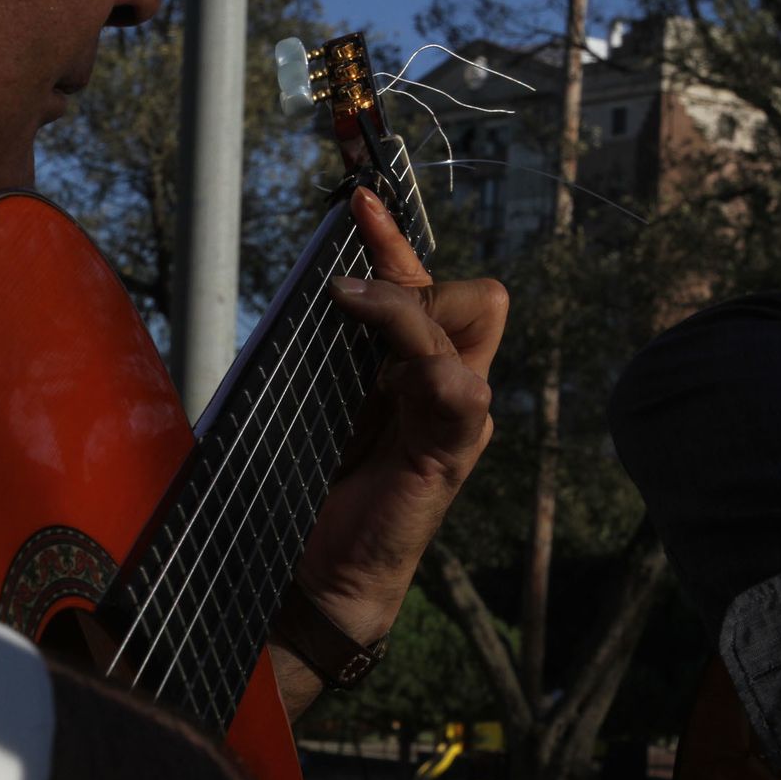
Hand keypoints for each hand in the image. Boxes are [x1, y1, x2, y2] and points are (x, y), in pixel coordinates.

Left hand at [274, 187, 506, 713]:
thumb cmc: (307, 489)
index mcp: (413, 373)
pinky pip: (463, 393)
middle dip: (410, 277)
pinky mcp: (449, 456)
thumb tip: (323, 285)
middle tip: (348, 295)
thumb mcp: (315, 398)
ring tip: (348, 314)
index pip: (430, 286)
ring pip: (471, 323)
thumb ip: (333, 350)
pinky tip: (391, 367)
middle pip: (474, 295)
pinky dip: (430, 364)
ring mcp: (455, 421)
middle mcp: (445, 388)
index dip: (396, 242)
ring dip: (407, 308)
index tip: (358, 202)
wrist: (313, 577)